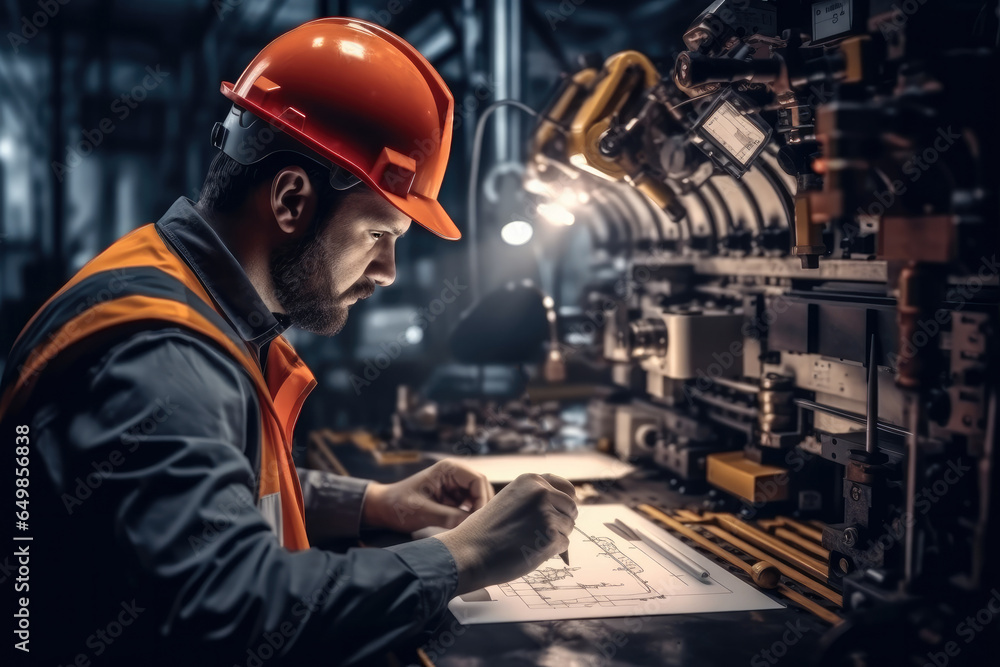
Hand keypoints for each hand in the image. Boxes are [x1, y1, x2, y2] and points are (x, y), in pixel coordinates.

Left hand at [361, 460, 494, 532]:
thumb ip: (449, 517)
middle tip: (478, 526)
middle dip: (482, 506)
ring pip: (477, 498)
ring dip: (476, 512)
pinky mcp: (451, 499)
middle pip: (481, 488)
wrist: (382, 509)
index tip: (478, 519)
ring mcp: (453, 487)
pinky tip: (464, 528)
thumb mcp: (423, 512)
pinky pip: (468, 506)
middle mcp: (454, 475)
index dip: (482, 499)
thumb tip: (472, 525)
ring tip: (471, 528)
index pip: (478, 480)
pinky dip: (469, 517)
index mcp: (448, 469)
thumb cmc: (398, 506)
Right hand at [434, 473, 576, 594]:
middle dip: (561, 522)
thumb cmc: (485, 531)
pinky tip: (529, 550)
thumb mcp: (509, 500)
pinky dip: (551, 551)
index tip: (560, 511)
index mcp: (531, 480)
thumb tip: (561, 506)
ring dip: (554, 537)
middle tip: (539, 534)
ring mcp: (547, 513)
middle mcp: (541, 492)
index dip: (565, 502)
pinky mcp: (551, 536)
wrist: (470, 552)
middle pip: (571, 509)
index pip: (567, 488)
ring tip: (528, 542)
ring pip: (568, 528)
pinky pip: (564, 544)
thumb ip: (533, 498)